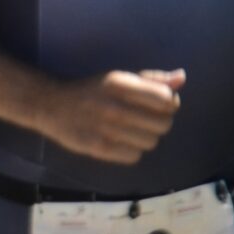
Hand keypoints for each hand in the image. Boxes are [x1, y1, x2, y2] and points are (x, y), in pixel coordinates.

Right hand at [39, 69, 184, 164]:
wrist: (52, 105)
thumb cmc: (92, 90)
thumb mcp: (118, 77)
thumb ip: (151, 79)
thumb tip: (181, 77)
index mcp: (121, 84)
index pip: (166, 100)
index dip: (169, 104)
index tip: (159, 105)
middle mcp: (114, 105)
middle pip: (163, 124)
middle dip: (159, 122)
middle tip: (145, 119)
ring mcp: (106, 128)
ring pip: (151, 142)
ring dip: (146, 137)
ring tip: (132, 130)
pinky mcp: (99, 147)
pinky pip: (134, 156)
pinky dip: (132, 151)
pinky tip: (121, 141)